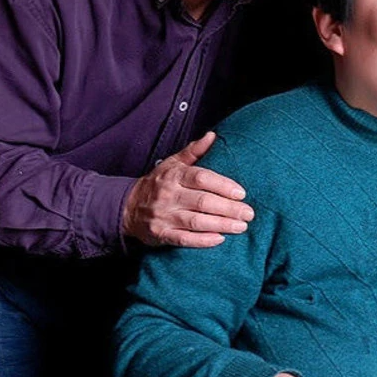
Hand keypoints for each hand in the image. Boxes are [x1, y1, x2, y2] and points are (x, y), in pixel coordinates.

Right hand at [122, 132, 254, 246]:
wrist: (128, 207)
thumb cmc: (158, 184)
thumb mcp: (172, 164)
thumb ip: (194, 151)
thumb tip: (213, 136)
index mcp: (174, 176)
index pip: (201, 178)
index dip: (223, 185)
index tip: (241, 193)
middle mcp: (169, 195)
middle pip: (203, 202)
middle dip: (229, 208)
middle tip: (249, 213)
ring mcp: (164, 216)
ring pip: (196, 221)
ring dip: (222, 225)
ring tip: (241, 226)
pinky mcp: (161, 234)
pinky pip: (184, 239)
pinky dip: (203, 241)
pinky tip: (220, 239)